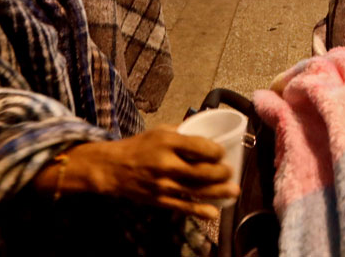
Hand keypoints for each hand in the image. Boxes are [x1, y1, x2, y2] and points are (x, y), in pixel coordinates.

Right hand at [50, 126, 238, 218]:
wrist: (111, 168)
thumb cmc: (137, 146)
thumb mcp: (158, 131)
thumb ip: (182, 133)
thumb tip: (205, 131)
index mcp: (167, 141)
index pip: (201, 147)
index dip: (217, 151)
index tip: (221, 152)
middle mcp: (167, 163)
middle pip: (204, 171)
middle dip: (222, 172)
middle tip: (229, 171)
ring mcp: (164, 184)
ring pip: (198, 190)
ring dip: (219, 192)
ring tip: (233, 191)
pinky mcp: (160, 200)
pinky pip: (184, 207)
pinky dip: (201, 211)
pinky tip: (214, 212)